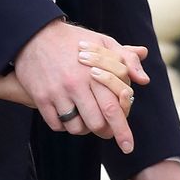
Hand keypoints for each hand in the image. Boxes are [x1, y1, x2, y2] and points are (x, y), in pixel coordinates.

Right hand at [14, 19, 149, 153]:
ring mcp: (56, 92)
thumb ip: (126, 59)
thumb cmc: (74, 41)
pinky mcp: (40, 97)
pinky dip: (63, 125)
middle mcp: (75, 84)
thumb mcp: (102, 42)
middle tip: (105, 131)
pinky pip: (56, 125)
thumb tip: (144, 80)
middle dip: (104, 131)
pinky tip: (66, 113)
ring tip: (84, 116)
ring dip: (83, 127)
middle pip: (96, 124)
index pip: (113, 109)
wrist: (34, 33)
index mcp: (94, 72)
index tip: (128, 146)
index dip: (122, 131)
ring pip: (76, 127)